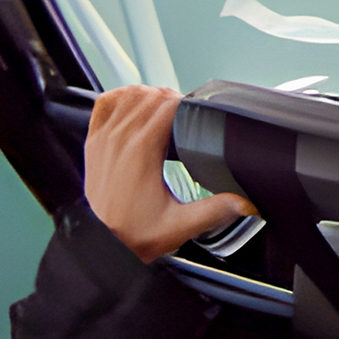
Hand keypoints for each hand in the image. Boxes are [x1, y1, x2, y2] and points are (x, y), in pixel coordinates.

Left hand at [84, 85, 256, 262]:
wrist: (101, 244)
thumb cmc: (133, 234)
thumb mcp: (180, 226)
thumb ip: (215, 211)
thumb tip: (246, 202)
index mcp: (142, 151)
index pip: (168, 104)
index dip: (188, 103)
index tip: (198, 114)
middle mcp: (120, 139)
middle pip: (151, 95)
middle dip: (173, 98)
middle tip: (187, 115)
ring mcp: (103, 138)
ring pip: (130, 94)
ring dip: (150, 95)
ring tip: (165, 109)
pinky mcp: (93, 142)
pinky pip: (104, 103)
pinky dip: (121, 97)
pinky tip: (134, 106)